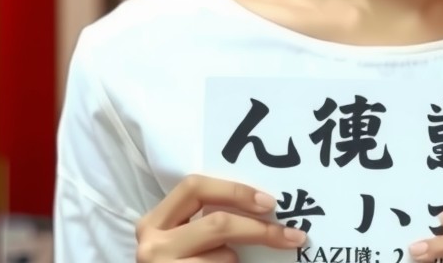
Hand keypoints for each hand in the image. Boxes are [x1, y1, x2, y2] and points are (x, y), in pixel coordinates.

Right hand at [136, 174, 307, 262]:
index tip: (269, 203)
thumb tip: (262, 209)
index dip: (234, 191)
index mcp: (155, 221)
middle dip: (258, 229)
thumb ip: (206, 222)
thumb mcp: (183, 239)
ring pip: (224, 257)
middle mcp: (152, 245)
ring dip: (236, 261)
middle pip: (216, 222)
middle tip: (291, 236)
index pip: (195, 187)